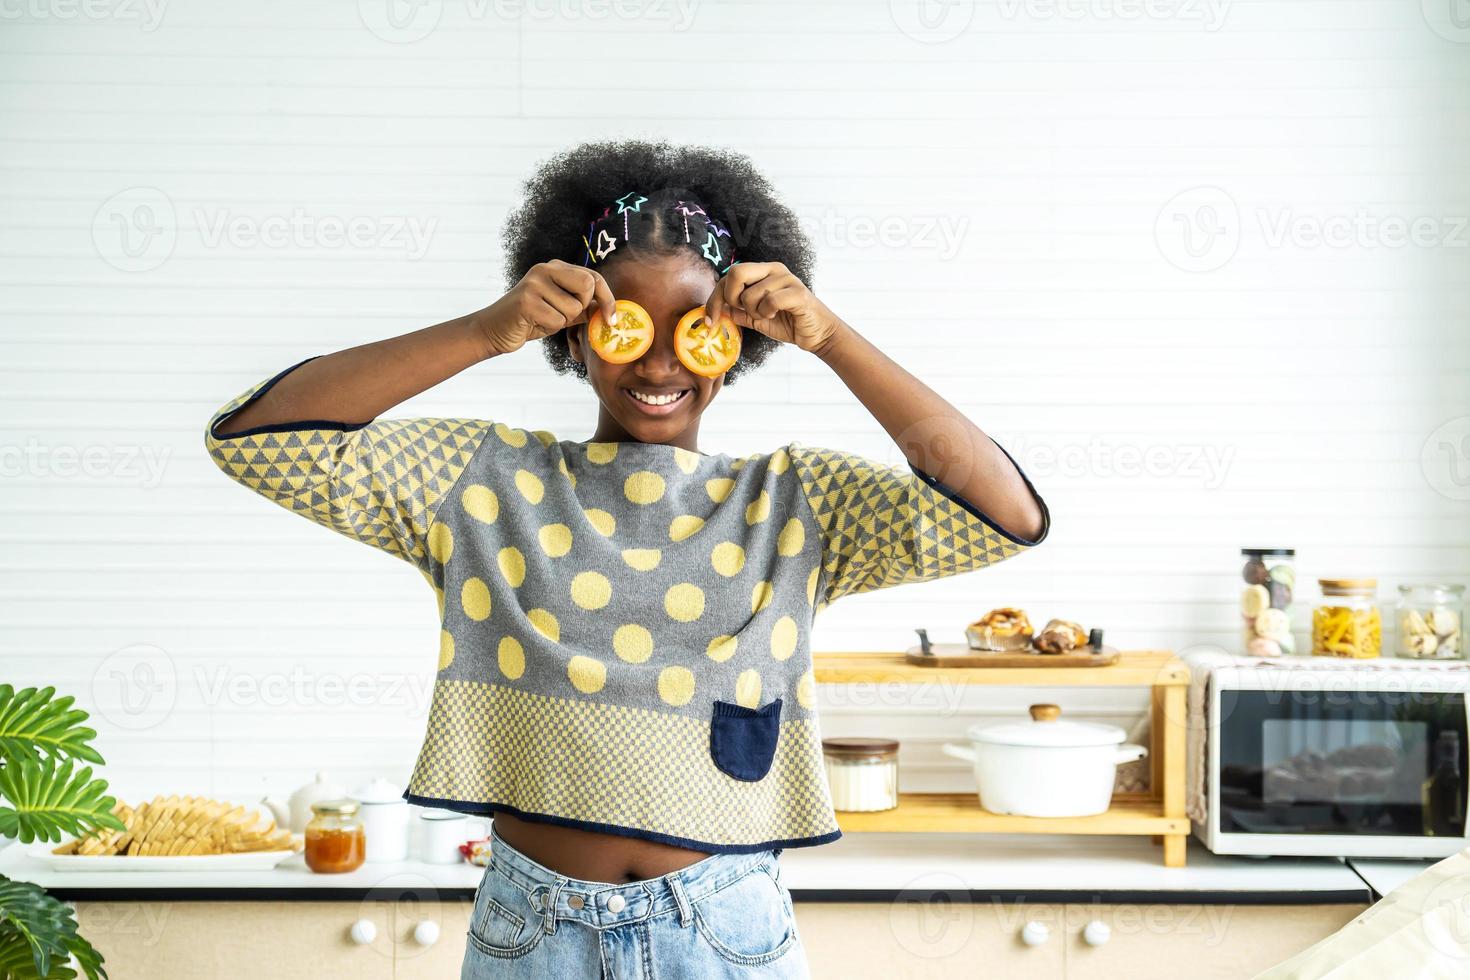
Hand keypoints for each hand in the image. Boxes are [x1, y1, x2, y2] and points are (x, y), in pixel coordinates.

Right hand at [477, 260, 616, 356]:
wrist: (495, 330)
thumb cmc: (532, 320)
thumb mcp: (561, 309)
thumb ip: (582, 305)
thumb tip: (609, 310)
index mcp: (555, 267)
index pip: (593, 277)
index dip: (607, 298)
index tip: (612, 318)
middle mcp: (545, 269)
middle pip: (587, 285)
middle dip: (582, 307)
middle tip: (565, 315)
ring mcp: (534, 283)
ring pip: (573, 307)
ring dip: (562, 321)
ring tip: (543, 318)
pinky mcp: (527, 300)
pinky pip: (557, 320)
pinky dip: (550, 327)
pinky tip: (534, 322)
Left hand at [704, 263, 841, 353]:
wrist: (816, 334)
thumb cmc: (788, 323)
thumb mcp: (756, 318)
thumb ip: (738, 311)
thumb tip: (718, 309)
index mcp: (762, 271)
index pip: (729, 276)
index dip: (715, 298)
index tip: (710, 320)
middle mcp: (773, 269)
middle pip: (736, 272)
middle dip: (731, 298)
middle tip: (743, 312)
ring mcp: (786, 278)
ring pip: (751, 294)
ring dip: (754, 312)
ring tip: (768, 315)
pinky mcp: (797, 292)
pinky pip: (769, 301)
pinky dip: (768, 313)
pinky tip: (777, 315)